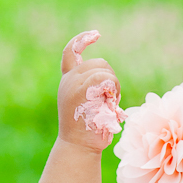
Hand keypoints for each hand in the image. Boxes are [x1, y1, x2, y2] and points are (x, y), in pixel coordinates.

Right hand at [57, 31, 123, 150]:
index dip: (83, 39)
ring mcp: (73, 84)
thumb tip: (108, 82)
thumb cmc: (89, 132)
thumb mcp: (89, 106)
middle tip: (110, 101)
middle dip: (111, 79)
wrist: (79, 147)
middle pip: (99, 63)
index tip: (96, 34)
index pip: (70, 51)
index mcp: (69, 80)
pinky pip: (104, 79)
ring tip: (108, 106)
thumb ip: (93, 89)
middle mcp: (69, 79)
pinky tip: (109, 104)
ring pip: (104, 70)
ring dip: (114, 87)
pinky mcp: (81, 90)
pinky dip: (111, 90)